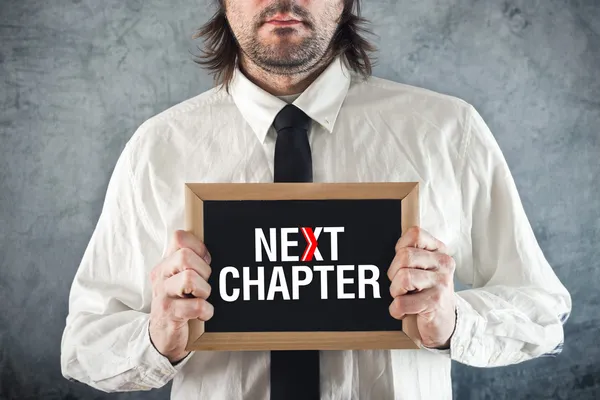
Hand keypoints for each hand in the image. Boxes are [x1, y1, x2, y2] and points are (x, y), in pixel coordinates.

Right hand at [149, 230, 212, 362]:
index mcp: (166, 263)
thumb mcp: (181, 280)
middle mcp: (161, 275)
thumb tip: (214, 250)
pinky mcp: (168, 313)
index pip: (179, 237)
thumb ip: (191, 263)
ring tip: (203, 298)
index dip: (199, 247)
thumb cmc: (179, 303)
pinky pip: (196, 305)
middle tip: (204, 284)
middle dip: (204, 270)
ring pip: (189, 278)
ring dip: (205, 290)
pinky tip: (203, 314)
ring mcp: (163, 294)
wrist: (163, 336)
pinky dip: (206, 310)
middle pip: (185, 256)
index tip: (205, 263)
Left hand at [387, 226, 456, 348]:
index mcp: (439, 251)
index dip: (400, 248)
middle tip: (399, 285)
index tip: (401, 264)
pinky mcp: (435, 302)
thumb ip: (410, 254)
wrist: (444, 324)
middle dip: (393, 273)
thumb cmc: (426, 293)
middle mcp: (444, 263)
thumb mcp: (423, 269)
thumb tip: (381, 248)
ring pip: (403, 277)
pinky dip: (396, 310)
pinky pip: (402, 302)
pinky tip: (404, 311)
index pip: (415, 234)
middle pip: (404, 256)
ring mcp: (441, 282)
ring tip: (403, 297)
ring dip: (395, 292)